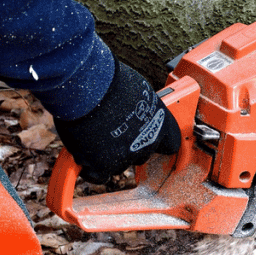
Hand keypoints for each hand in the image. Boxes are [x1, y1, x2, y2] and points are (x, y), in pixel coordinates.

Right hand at [54, 62, 180, 182]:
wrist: (87, 84)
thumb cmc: (109, 80)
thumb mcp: (137, 90)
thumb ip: (140, 107)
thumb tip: (134, 109)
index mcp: (162, 123)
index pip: (172, 143)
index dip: (160, 142)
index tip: (153, 142)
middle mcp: (149, 142)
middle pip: (142, 154)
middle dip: (129, 147)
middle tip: (112, 133)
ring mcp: (127, 155)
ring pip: (119, 165)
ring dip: (107, 155)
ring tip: (92, 135)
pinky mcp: (104, 165)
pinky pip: (98, 175)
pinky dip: (90, 168)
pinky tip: (83, 156)